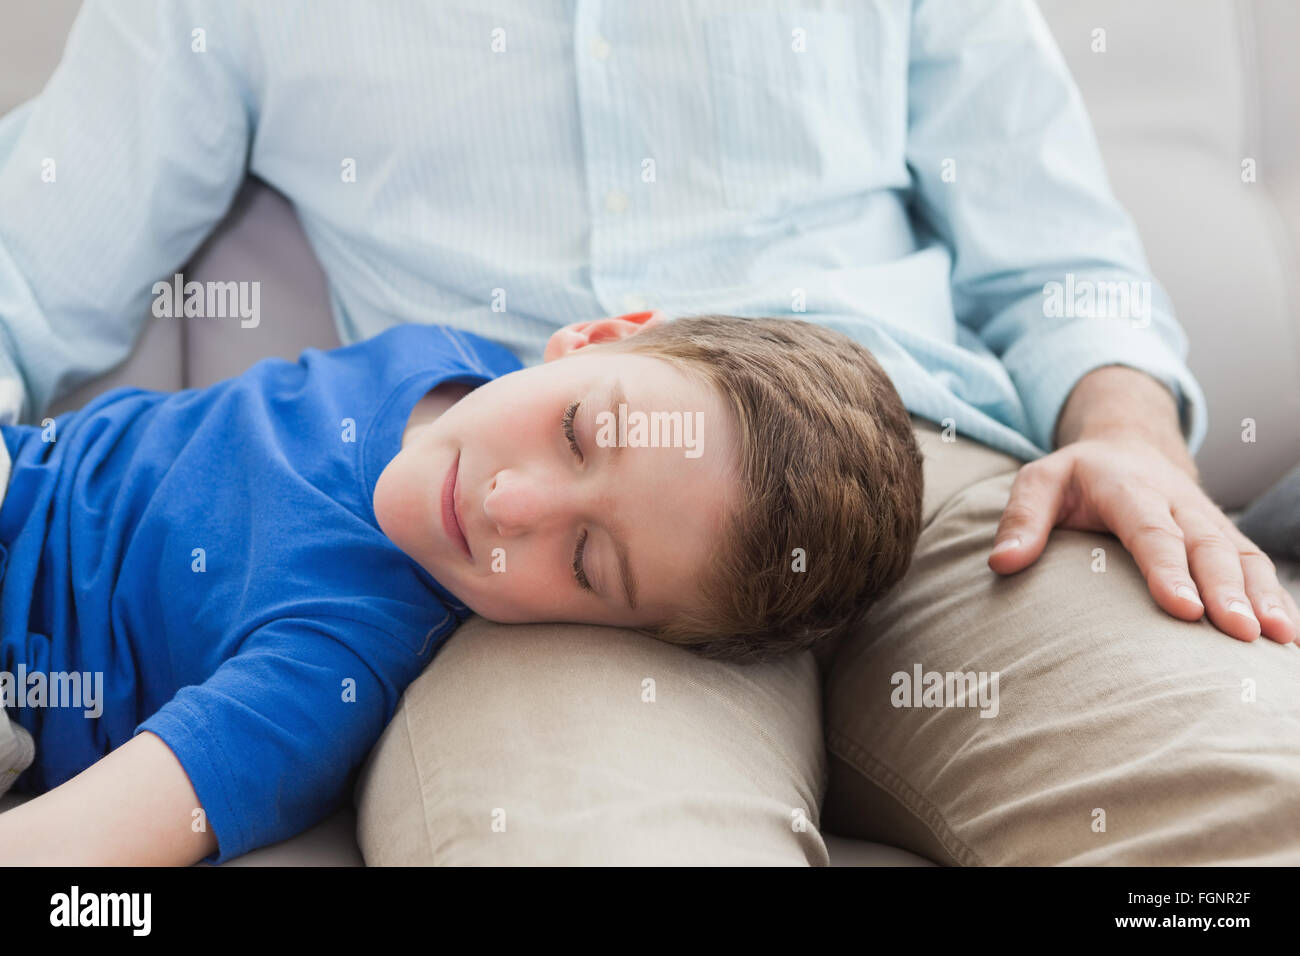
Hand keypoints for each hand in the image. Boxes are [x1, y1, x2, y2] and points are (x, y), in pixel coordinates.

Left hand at [988, 434, 1299, 643]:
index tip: (1182, 609)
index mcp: (1129, 489)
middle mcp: (1178, 504)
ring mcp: (1208, 520)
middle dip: (1226, 590)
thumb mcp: (1039, 482)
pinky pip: (1258, 566)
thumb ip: (1021, 518)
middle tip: (1239, 633)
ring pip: (1242, 557)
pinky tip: (1289, 638)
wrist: (1129, 447)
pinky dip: (1276, 598)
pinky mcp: (1226, 538)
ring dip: (1262, 597)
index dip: (1168, 569)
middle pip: (1207, 547)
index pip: (1151, 531)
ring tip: (1277, 639)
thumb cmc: (1077, 477)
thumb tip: (1001, 563)